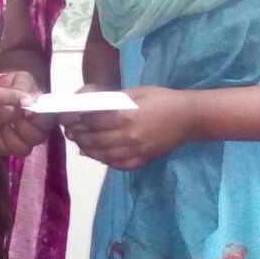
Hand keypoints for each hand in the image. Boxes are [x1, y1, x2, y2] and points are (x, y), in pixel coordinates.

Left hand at [0, 70, 52, 156]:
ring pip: (22, 148)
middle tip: (11, 114)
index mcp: (45, 113)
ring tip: (2, 122)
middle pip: (37, 138)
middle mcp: (38, 130)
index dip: (39, 118)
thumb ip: (24, 89)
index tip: (26, 111)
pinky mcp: (7, 147)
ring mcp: (24, 141)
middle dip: (22, 126)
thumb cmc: (15, 85)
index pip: (49, 121)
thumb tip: (29, 102)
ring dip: (9, 135)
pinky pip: (5, 150)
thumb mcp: (21, 80)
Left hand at [62, 86, 189, 169]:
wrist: (188, 118)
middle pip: (93, 140)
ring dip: (87, 150)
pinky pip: (117, 164)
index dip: (78, 120)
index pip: (91, 121)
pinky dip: (104, 160)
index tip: (71, 118)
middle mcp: (127, 136)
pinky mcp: (142, 160)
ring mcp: (135, 151)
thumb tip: (88, 108)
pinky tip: (97, 154)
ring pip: (102, 155)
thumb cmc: (161, 99)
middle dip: (78, 136)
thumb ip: (111, 101)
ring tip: (81, 143)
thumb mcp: (135, 93)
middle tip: (71, 132)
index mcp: (124, 116)